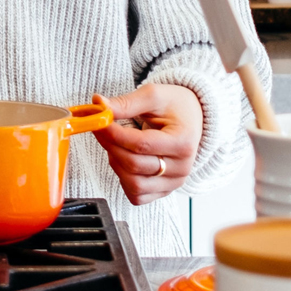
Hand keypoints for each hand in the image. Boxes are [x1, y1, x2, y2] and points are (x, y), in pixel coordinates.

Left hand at [92, 84, 202, 204]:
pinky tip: (123, 160)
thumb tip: (99, 105)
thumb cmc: (174, 106)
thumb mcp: (152, 95)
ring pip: (134, 184)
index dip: (114, 134)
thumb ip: (125, 103)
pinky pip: (137, 195)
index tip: (99, 122)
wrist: (191, 118)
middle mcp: (182, 167)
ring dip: (115, 163)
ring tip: (115, 143)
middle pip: (134, 165)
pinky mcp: (164, 191)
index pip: (141, 144)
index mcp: (183, 142)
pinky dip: (123, 179)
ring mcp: (174, 182)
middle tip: (100, 129)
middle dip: (110, 146)